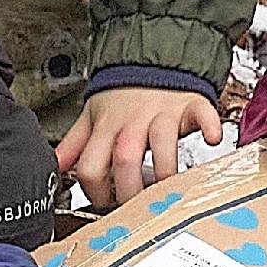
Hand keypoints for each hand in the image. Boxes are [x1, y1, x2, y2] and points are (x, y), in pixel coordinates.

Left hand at [56, 86, 221, 207]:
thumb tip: (54, 168)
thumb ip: (73, 145)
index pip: (91, 166)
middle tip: (140, 208)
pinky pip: (202, 113)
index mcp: (106, 127)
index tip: (106, 202)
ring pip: (162, 143)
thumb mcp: (91, 117)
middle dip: (131, 190)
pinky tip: (212, 141)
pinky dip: (209, 126)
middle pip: (126, 159)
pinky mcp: (189, 104)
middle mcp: (133, 121)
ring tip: (170, 190)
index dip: (95, 191)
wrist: (150, 58)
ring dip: (166, 171)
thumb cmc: (121, 96)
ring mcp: (162, 112)